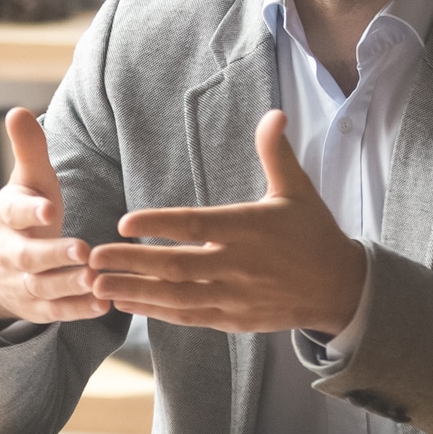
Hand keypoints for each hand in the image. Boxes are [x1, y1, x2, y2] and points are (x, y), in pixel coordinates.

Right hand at [0, 108, 109, 324]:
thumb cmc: (25, 214)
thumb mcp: (26, 182)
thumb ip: (28, 150)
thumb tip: (17, 111)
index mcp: (8, 216)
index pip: (14, 212)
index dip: (30, 211)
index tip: (47, 209)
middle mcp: (11, 252)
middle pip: (28, 257)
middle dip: (53, 255)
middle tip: (82, 251)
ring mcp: (22, 283)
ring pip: (43, 287)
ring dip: (69, 285)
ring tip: (95, 280)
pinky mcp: (37, 308)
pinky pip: (56, 312)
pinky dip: (78, 310)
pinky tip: (104, 304)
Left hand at [84, 111, 366, 335]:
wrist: (339, 288)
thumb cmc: (313, 234)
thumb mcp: (297, 190)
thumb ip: (276, 153)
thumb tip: (274, 113)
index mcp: (249, 229)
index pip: (196, 226)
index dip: (159, 225)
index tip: (124, 223)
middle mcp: (239, 265)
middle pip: (177, 266)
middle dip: (132, 263)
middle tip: (93, 257)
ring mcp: (235, 296)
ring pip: (177, 296)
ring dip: (135, 291)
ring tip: (97, 283)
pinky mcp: (234, 320)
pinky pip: (189, 317)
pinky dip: (157, 311)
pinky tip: (128, 302)